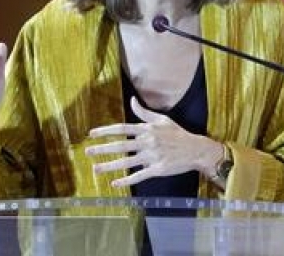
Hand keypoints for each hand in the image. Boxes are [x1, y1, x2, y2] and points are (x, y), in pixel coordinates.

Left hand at [86, 97, 222, 187]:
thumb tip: (132, 100)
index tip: (91, 134)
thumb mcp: (162, 120)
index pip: (122, 129)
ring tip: (95, 169)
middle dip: (102, 149)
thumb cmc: (178, 134)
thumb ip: (144, 112)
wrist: (196, 150)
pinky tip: (115, 184)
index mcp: (147, 129)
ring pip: (127, 162)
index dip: (105, 131)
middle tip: (87, 151)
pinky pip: (139, 175)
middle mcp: (148, 142)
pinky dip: (126, 181)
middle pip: (121, 146)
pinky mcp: (158, 169)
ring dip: (109, 166)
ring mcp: (152, 157)